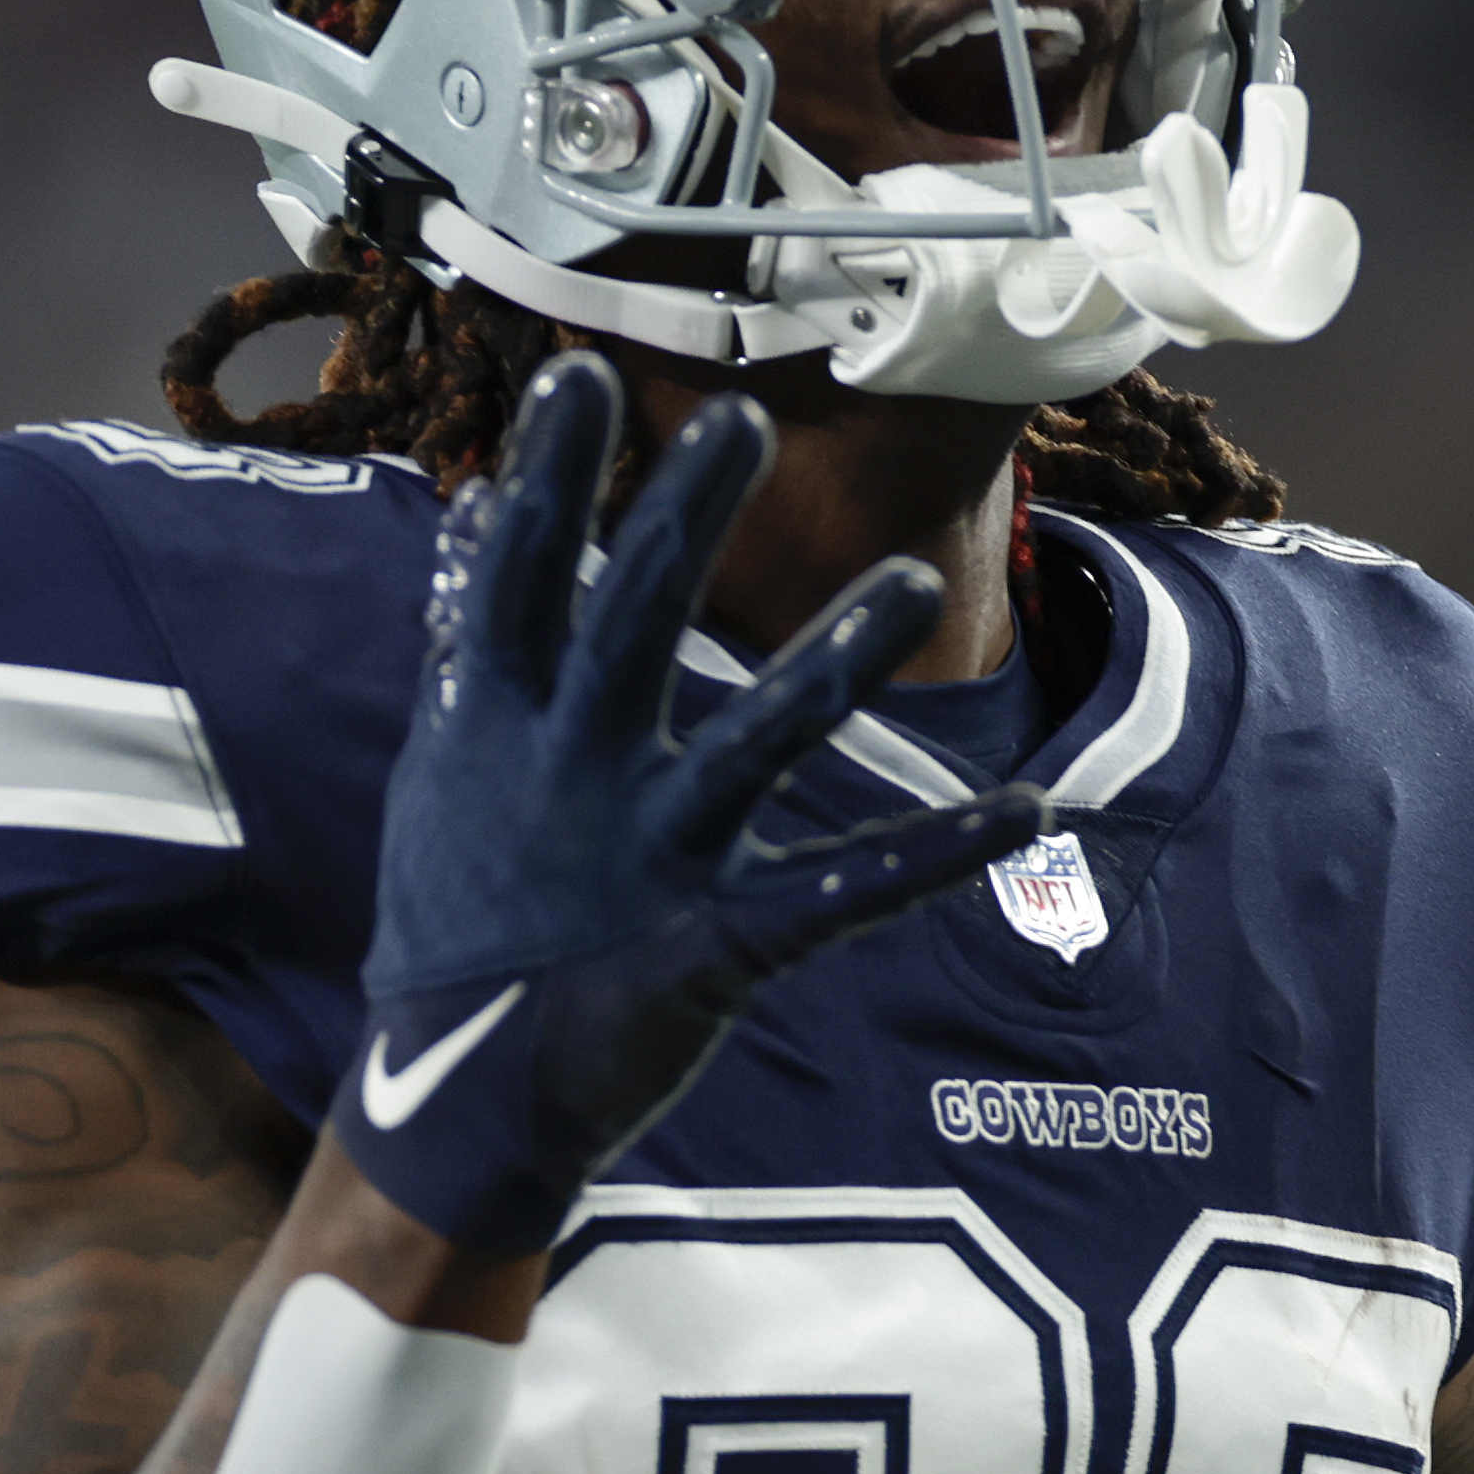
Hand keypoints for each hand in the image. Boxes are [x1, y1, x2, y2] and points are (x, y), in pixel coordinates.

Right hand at [341, 351, 1044, 1256]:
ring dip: (835, 663)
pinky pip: (845, 893)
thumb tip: (476, 520)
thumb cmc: (460, 917)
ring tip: (910, 581)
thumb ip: (475, 648)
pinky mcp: (715, 946)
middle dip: (681, 521)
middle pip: (630, 627)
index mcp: (499, 729)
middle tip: (741, 416)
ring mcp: (648, 862)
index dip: (552, 480)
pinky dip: (939, 853)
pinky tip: (1027, 809)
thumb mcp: (446, 773)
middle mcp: (571, 779)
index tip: (580, 376)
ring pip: (753, 745)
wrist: (457, 1098)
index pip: (523, 580)